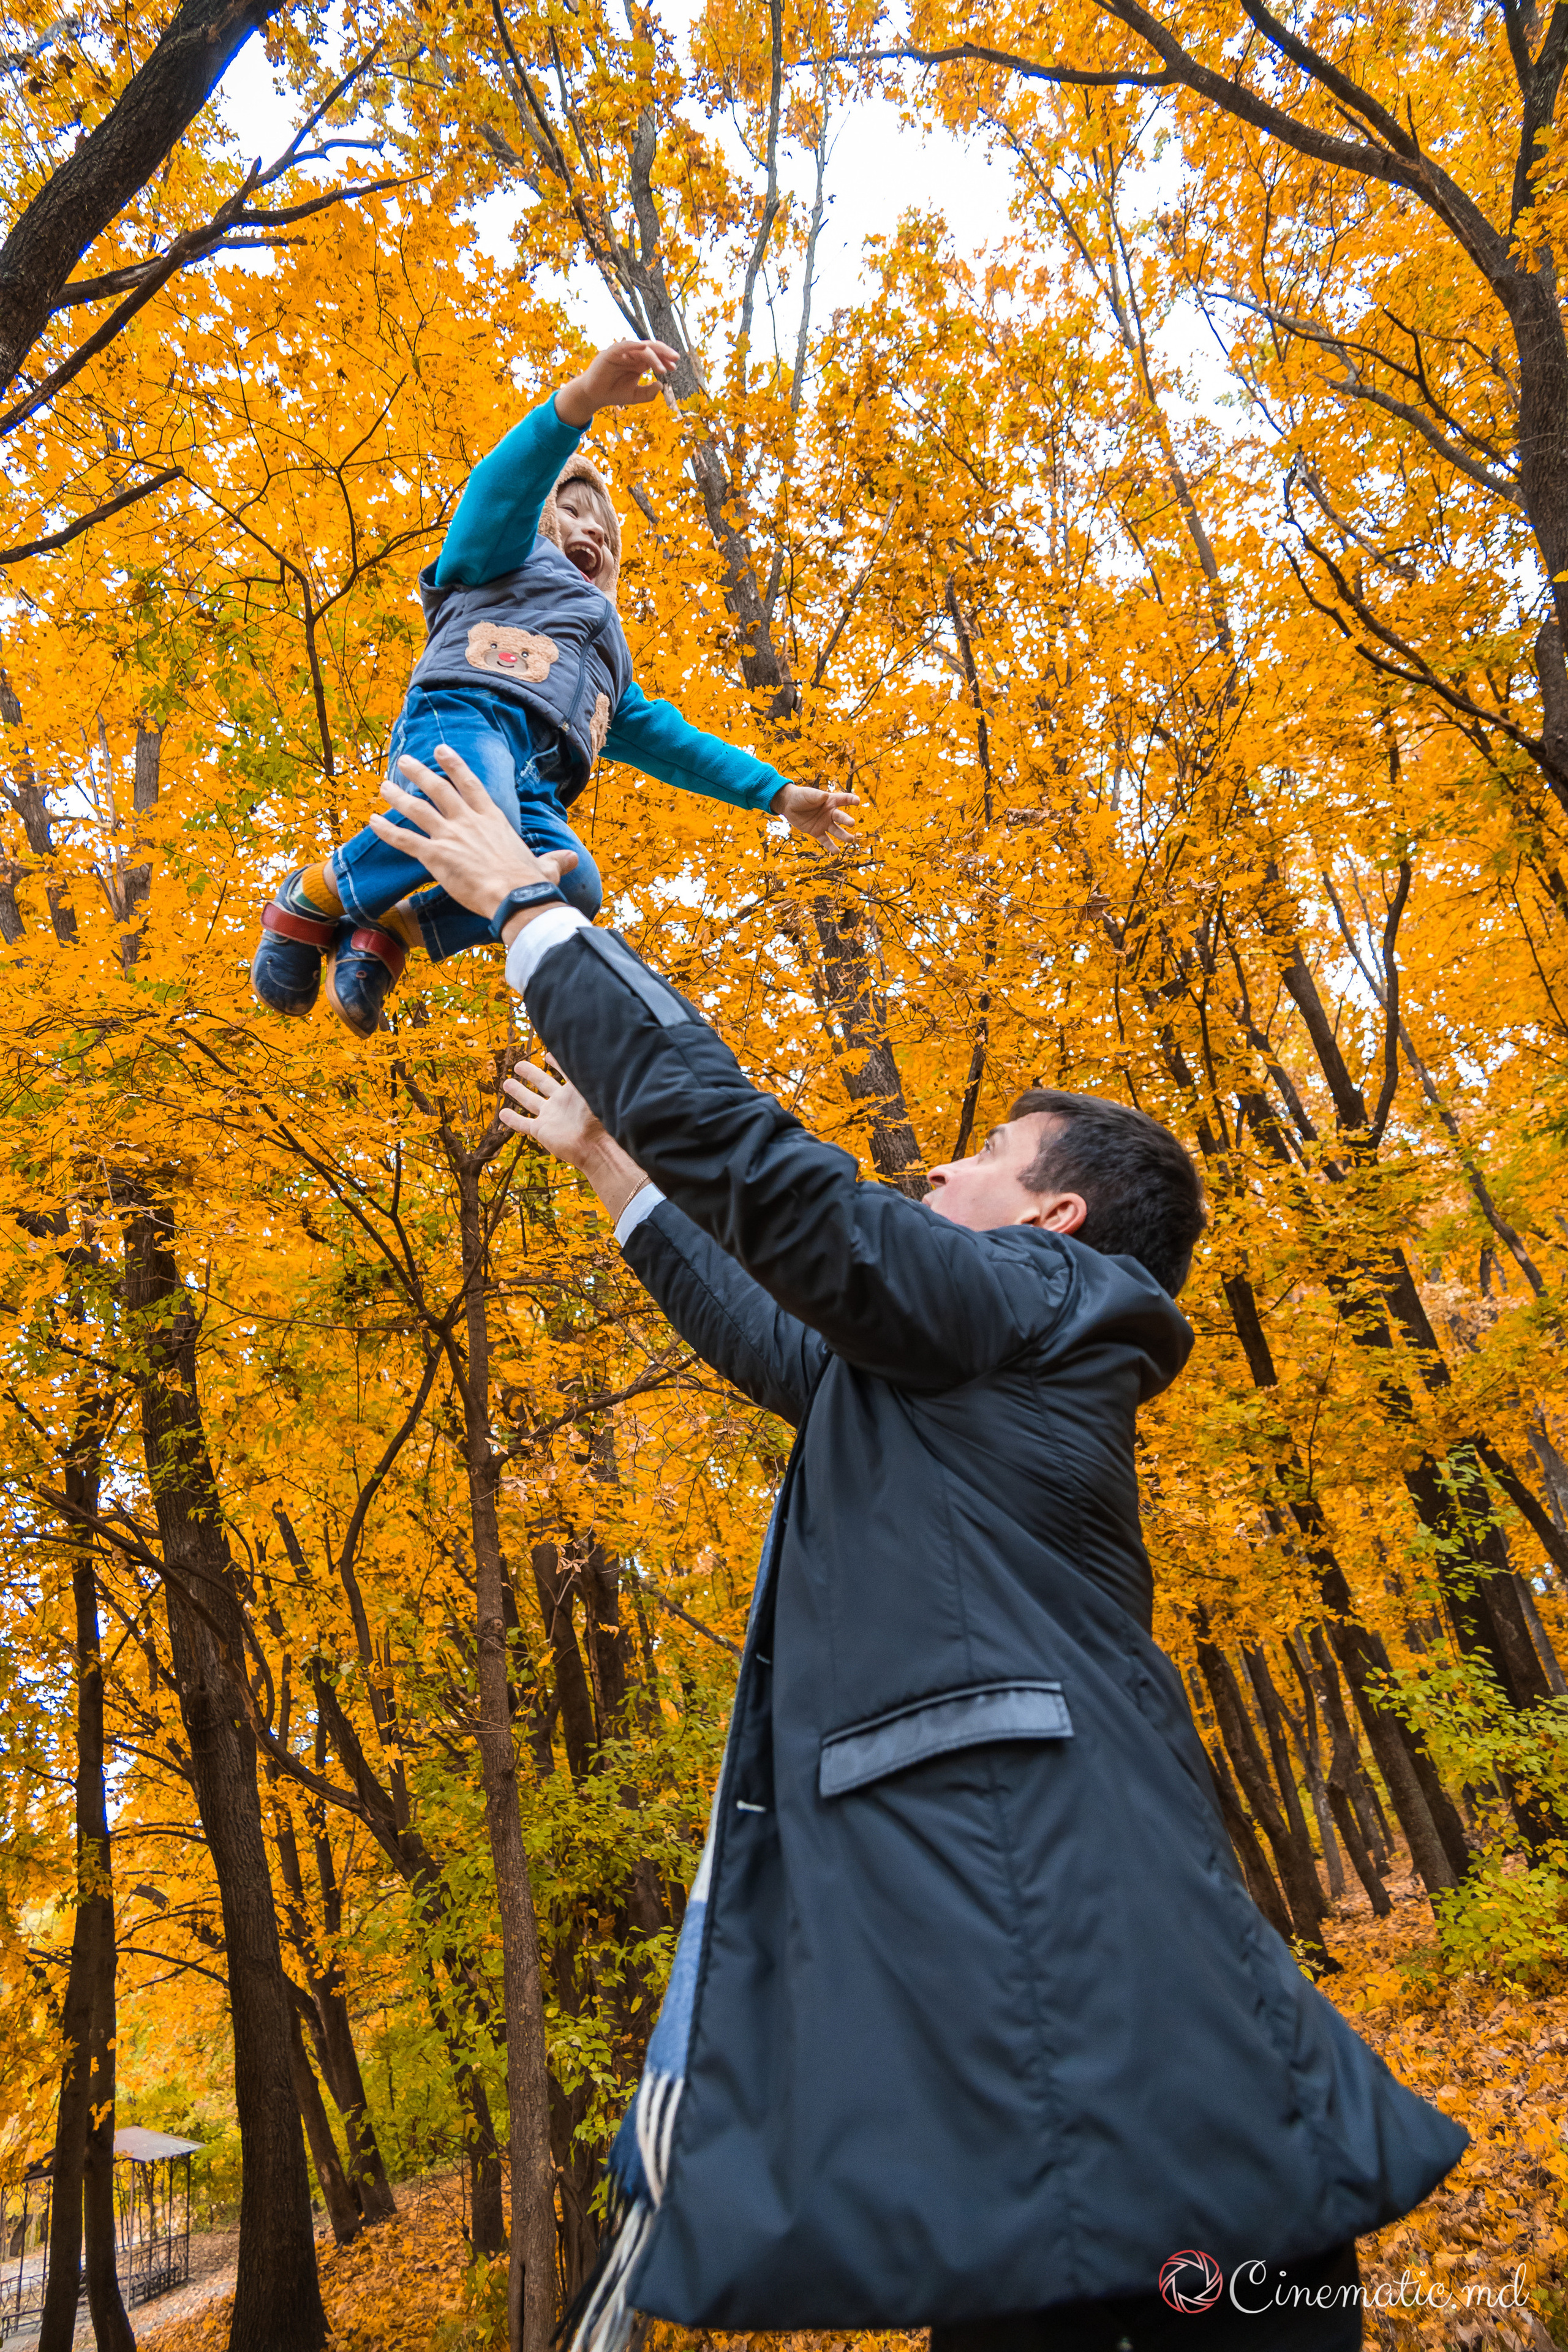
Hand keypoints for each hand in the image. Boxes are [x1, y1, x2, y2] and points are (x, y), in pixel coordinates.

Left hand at [367, 746, 576, 933]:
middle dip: (421, 773)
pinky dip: (387, 830)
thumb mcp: (547, 866)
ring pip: (418, 809)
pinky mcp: (436, 856)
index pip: (471, 784)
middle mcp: (469, 821)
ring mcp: (451, 836)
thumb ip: (555, 860)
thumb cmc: (531, 883)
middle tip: (406, 761)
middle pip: (439, 789)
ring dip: (399, 796)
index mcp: (493, 819)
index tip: (442, 751)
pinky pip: (405, 839)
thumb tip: (573, 861)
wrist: (516, 897)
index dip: (454, 765)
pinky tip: (372, 821)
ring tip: (384, 786)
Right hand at [502, 1056, 648, 1223]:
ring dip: (518, 1093)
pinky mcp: (542, 1131)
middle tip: (519, 1065)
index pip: (565, 1072)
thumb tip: (590, 1045)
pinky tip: (502, 1114)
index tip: (548, 1053)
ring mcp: (550, 1117)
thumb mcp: (593, 1088)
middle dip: (531, 1074)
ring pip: (530, 1102)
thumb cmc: (600, 1117)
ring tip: (507, 1083)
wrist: (596, 1146)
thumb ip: (589, 1070)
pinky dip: (512, 1120)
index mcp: (574, 1091)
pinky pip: (523, 1124)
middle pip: (543, 1084)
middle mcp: (561, 1103)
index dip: (557, 1062)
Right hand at [556, 339, 680, 426]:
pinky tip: (644, 348)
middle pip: (652, 348)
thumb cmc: (614, 393)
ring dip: (653, 356)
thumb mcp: (635, 396)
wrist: (594, 395)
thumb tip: (661, 386)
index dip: (665, 360)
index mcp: (639, 362)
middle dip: (664, 353)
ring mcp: (622, 352)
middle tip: (675, 359)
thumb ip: (648, 393)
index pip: (656, 356)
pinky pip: (624, 345)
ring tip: (662, 369)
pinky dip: (634, 346)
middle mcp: (632, 355)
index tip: (674, 367)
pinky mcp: (611, 352)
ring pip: (641, 348)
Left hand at [771, 781, 859, 847]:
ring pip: (836, 830)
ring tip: (850, 839)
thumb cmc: (801, 796)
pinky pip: (825, 840)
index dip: (851, 799)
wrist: (789, 805)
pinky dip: (830, 846)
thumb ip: (817, 796)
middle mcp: (830, 813)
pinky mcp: (817, 832)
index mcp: (830, 801)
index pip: (844, 799)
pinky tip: (836, 852)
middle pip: (841, 817)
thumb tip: (825, 796)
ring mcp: (825, 823)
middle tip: (851, 823)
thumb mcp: (808, 794)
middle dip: (846, 820)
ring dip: (843, 835)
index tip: (857, 801)